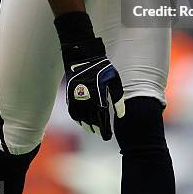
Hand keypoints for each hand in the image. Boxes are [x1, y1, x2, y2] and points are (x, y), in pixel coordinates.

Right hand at [54, 12, 124, 140]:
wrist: (83, 57)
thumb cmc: (102, 68)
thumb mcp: (114, 79)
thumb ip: (118, 98)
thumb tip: (121, 114)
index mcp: (99, 95)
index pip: (102, 118)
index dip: (105, 129)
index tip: (109, 136)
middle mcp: (87, 99)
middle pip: (92, 120)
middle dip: (98, 129)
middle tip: (103, 134)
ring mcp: (77, 98)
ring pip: (81, 118)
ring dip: (87, 126)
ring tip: (93, 130)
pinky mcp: (70, 95)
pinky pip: (73, 112)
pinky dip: (78, 119)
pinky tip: (82, 122)